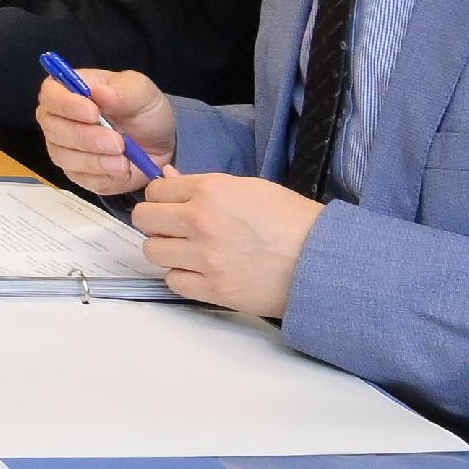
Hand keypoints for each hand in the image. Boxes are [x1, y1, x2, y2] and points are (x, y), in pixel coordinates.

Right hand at [33, 65, 178, 198]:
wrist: (158, 141)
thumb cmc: (144, 109)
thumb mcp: (142, 92)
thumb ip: (123, 92)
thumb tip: (99, 92)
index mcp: (68, 91)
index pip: (51, 95)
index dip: (67, 105)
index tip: (94, 113)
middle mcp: (57, 119)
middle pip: (54, 130)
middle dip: (86, 138)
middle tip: (118, 142)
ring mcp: (63, 148)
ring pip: (64, 156)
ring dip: (95, 161)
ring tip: (124, 161)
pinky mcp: (76, 172)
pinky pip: (80, 178)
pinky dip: (103, 177)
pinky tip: (122, 172)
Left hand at [126, 174, 320, 316]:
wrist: (323, 260)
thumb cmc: (293, 221)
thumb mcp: (251, 188)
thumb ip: (205, 186)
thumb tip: (169, 179)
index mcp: (211, 191)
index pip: (155, 191)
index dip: (162, 198)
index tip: (171, 206)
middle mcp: (201, 222)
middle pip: (144, 219)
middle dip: (157, 223)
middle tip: (175, 229)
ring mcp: (204, 258)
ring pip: (152, 252)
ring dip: (167, 251)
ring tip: (190, 251)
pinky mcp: (212, 288)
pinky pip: (173, 281)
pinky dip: (183, 277)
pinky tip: (201, 271)